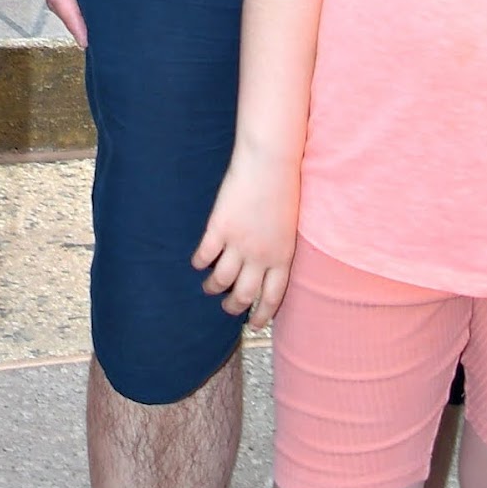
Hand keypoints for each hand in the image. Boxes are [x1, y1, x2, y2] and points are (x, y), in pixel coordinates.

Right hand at [193, 156, 299, 329]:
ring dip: (213, 288)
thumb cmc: (284, 188)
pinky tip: (197, 262)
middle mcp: (260, 256)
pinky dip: (199, 262)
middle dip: (234, 307)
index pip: (272, 297)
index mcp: (282, 257)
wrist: (270, 162)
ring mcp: (238, 243)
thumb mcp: (289, 226)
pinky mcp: (219, 228)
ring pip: (220, 281)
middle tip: (228, 308)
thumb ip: (278, 248)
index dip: (262, 315)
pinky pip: (204, 256)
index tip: (255, 325)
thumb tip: (267, 265)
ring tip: (209, 287)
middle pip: (244, 295)